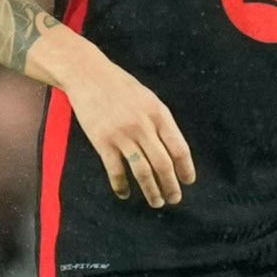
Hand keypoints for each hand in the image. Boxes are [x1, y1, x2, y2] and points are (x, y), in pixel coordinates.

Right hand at [62, 46, 195, 206]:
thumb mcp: (148, 98)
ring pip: (142, 171)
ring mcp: (122, 135)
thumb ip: (160, 122)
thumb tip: (172, 151)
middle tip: (174, 198)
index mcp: (159, 113)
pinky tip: (125, 194)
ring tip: (156, 201)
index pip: (179, 147)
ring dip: (151, 190)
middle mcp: (143, 126)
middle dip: (171, 185)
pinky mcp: (102, 142)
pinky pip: (116, 171)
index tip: (188, 181)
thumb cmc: (120, 87)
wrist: (88, 75)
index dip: (186, 168)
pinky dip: (121, 186)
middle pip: (163, 164)